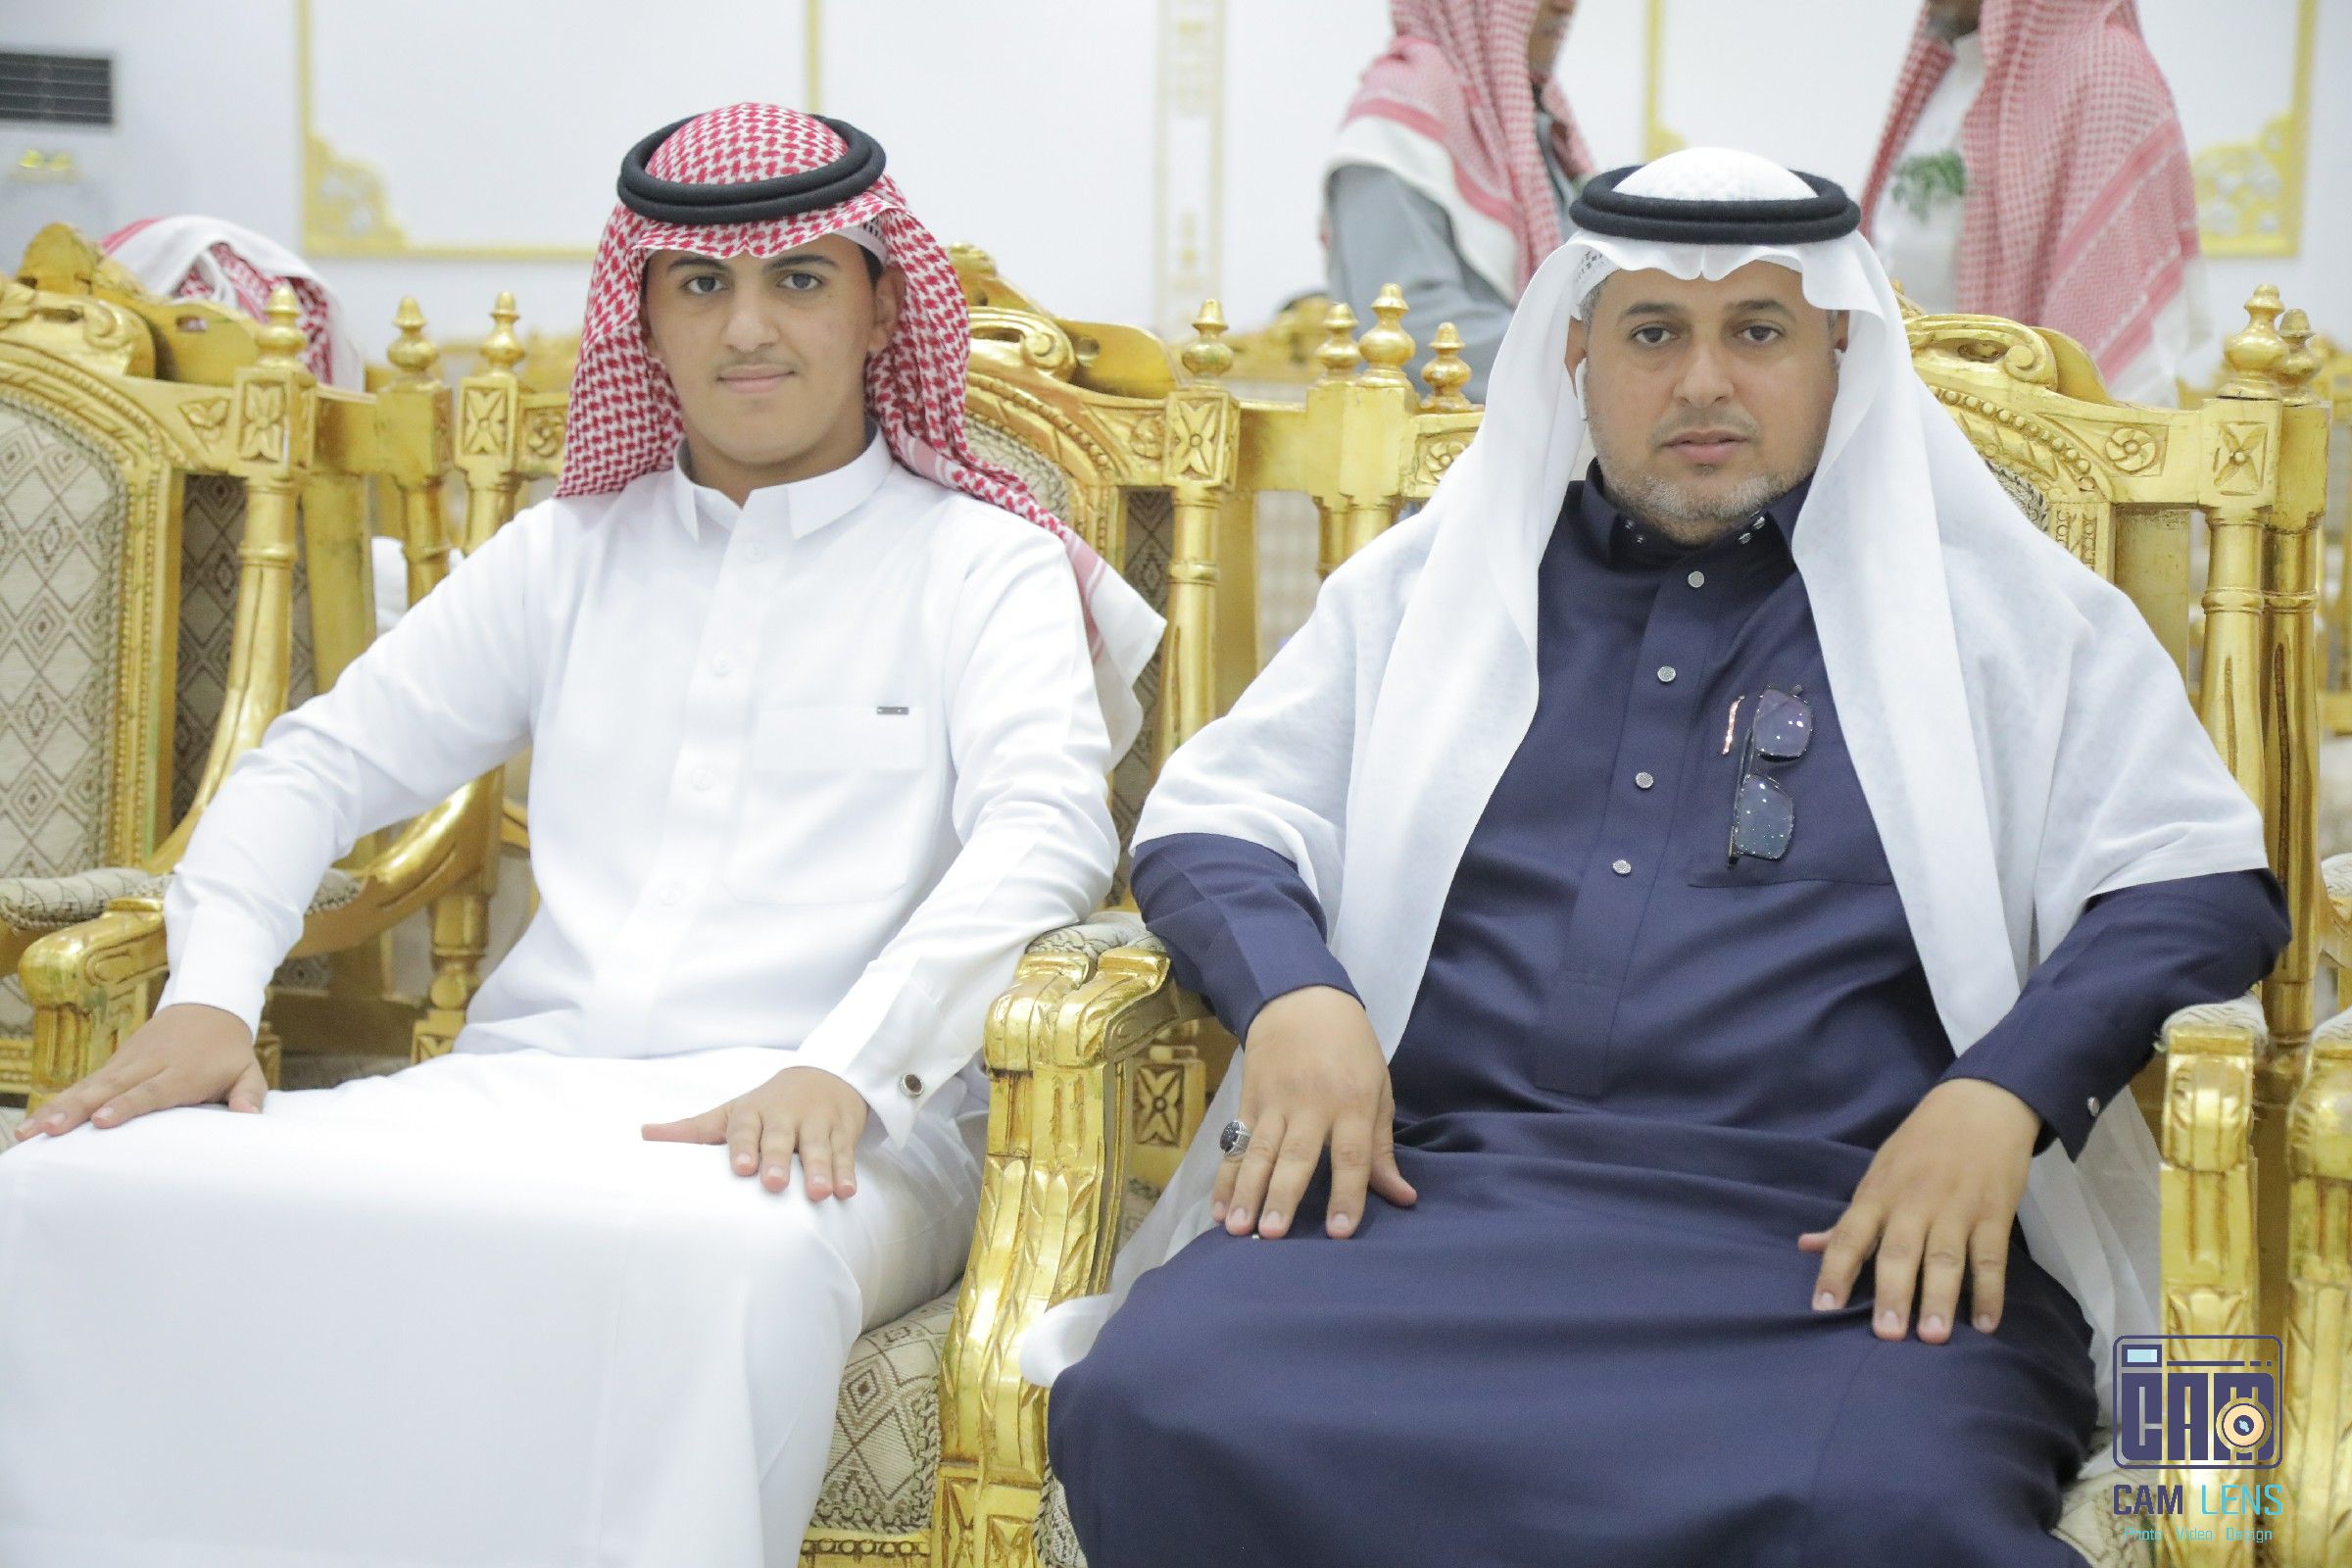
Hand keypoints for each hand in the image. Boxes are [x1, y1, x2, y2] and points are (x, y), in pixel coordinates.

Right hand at [11, 1003, 263, 1141]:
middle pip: (108, 1089)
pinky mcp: (113, 1065)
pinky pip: (81, 1085)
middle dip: (77, 1110)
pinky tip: (32, 1123)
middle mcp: (148, 1066)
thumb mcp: (247, 1068)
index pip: (151, 1091)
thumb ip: (250, 1093)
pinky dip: (56, 1102)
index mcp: (181, 1072)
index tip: (102, 1120)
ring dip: (57, 1108)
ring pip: (87, 1087)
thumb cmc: (228, 1050)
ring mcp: (126, 1064)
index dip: (126, 1105)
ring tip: (27, 1131)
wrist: (208, 1005)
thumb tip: (250, 1117)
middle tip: (49, 1130)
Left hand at [641, 1065, 868, 1198]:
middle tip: (774, 1184)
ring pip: (817, 1146)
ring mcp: (816, 1123)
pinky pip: (844, 1152)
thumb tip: (644, 1134)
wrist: (828, 1074)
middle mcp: (784, 1116)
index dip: (743, 1147)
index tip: (740, 1168)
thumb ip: (693, 1129)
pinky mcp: (842, 1131)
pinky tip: (846, 1192)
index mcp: (753, 1112)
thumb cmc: (769, 1104)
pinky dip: (847, 1171)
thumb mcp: (732, 1112)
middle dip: (778, 1159)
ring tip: (819, 1193)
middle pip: (780, 1137)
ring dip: (819, 1169)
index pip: (745, 1129)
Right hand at [1214, 986, 1415, 1240]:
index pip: (1352, 1155)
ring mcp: (1275, 1102)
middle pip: (1297, 1156)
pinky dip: (1225, 1177)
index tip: (1340, 1233)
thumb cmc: (1351, 1049)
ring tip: (1237, 1228)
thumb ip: (1382, 1148)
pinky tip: (1218, 1207)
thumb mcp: (1379, 1088)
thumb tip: (1402, 1198)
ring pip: (1259, 1152)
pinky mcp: (1248, 1101)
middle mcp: (1313, 1105)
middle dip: (1283, 1196)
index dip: (1347, 1194)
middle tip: (1272, 1235)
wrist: (1301, 999)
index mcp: (1354, 1102)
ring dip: (1246, 1192)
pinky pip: (1235, 1143)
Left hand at [1800, 1078, 2040, 1342]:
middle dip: (1891, 1294)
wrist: (1979, 1106)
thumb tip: (1807, 1246)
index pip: (1849, 1236)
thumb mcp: (1878, 1172)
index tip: (1822, 1308)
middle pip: (1898, 1252)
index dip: (1834, 1272)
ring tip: (1933, 1337)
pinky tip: (1985, 1324)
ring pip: (1945, 1259)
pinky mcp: (1993, 1214)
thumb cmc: (1920, 1144)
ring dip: (1938, 1298)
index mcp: (1878, 1194)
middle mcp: (1913, 1204)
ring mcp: (1956, 1209)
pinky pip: (1991, 1258)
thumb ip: (1849, 1218)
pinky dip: (1989, 1292)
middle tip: (1886, 1335)